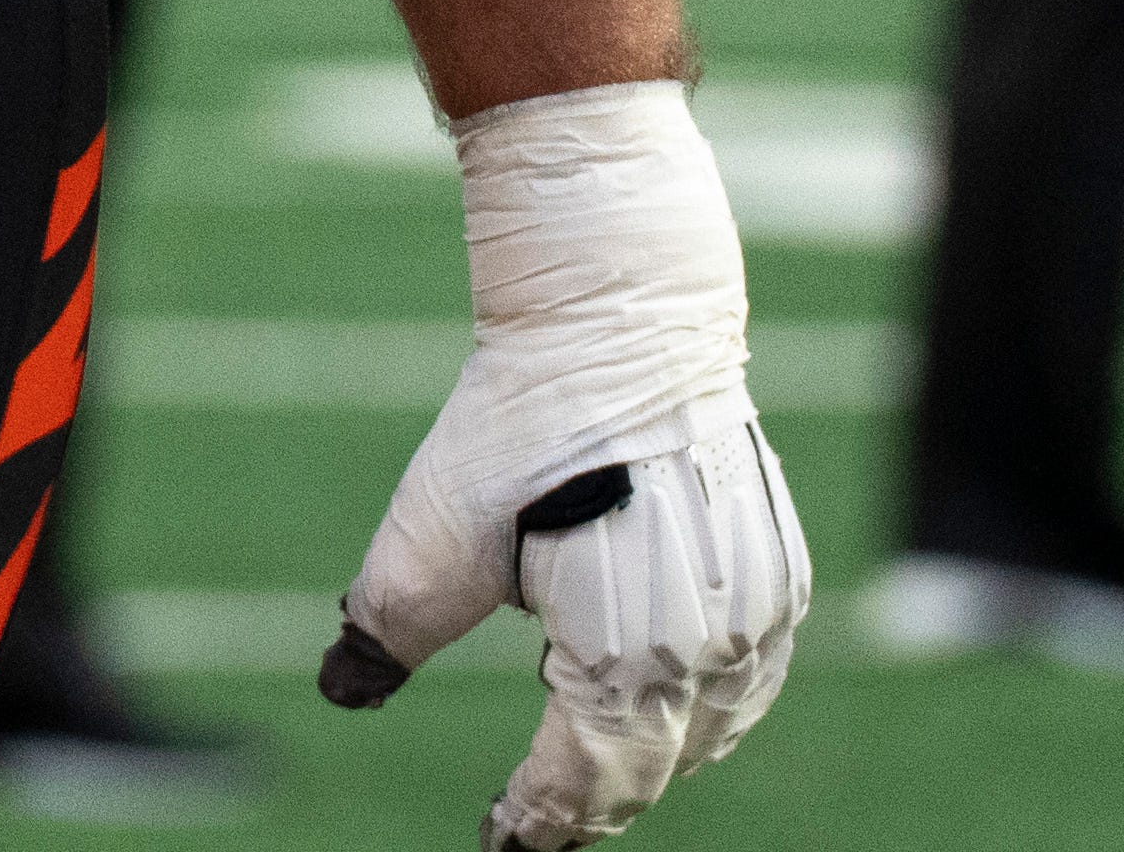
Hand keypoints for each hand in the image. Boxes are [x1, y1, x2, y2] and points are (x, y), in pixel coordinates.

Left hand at [324, 85, 809, 848]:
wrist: (622, 324)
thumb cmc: (522, 425)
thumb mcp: (435, 530)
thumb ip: (392, 624)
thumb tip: (343, 689)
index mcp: (629, 652)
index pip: (584, 778)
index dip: (538, 816)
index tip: (498, 837)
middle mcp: (711, 648)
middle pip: (647, 766)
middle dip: (588, 798)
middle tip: (536, 818)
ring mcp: (759, 613)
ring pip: (709, 732)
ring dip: (647, 755)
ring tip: (583, 759)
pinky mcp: (780, 574)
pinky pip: (750, 683)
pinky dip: (702, 711)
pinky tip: (661, 703)